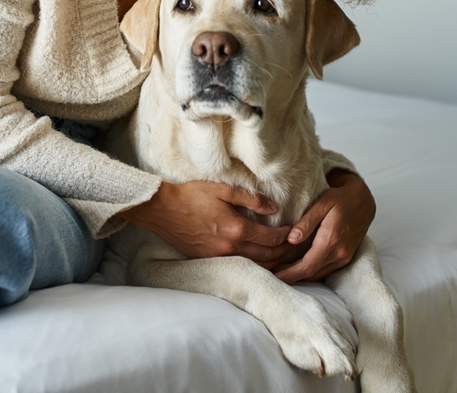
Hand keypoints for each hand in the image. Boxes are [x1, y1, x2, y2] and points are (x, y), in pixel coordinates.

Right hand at [119, 180, 294, 268]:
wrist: (162, 210)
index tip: (293, 232)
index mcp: (237, 229)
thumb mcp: (223, 190)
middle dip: (283, 253)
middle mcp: (230, 247)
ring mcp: (218, 257)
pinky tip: (257, 260)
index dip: (286, 236)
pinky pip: (237, 265)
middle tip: (294, 248)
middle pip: (266, 256)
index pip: (271, 238)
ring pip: (253, 265)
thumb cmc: (191, 196)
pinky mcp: (207, 260)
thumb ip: (251, 200)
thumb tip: (274, 209)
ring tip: (281, 257)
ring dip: (270, 263)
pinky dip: (252, 264)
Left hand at [273, 169, 375, 283]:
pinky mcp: (345, 257)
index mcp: (332, 241)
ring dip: (299, 275)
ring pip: (317, 273)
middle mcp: (339, 254)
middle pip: (311, 273)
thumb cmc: (340, 199)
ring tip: (280, 271)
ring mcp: (344, 257)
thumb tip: (291, 239)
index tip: (274, 276)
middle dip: (291, 276)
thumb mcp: (322, 204)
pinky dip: (309, 270)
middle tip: (271, 273)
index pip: (307, 266)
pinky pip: (324, 269)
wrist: (364, 201)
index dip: (290, 274)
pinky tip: (296, 266)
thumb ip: (306, 222)